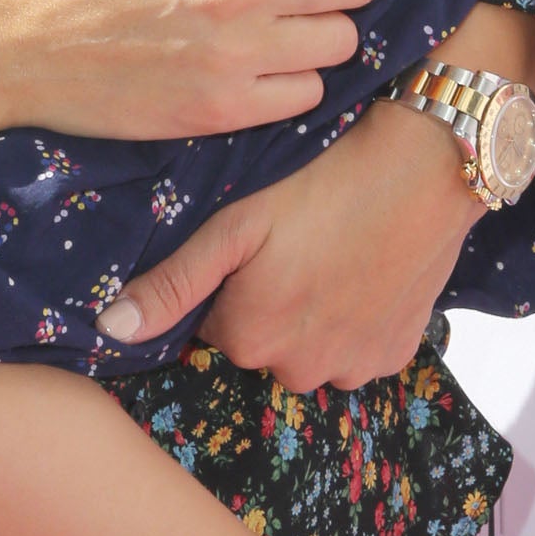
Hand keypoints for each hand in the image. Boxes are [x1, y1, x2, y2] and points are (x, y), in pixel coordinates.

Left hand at [95, 2, 534, 391]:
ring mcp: (355, 367)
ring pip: (310, 348)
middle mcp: (301, 371)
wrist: (425, 165)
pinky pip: (358, 348)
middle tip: (296, 241)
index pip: (212, 325)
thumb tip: (109, 330)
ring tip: (330, 250)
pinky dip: (355, 319)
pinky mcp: (398, 353)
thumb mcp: (235, 224)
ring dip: (312, 316)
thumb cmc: (320, 181)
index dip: (229, 281)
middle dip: (269, 303)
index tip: (256, 243)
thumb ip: (171, 283)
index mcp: (250, 338)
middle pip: (262, 342)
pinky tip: (362, 268)